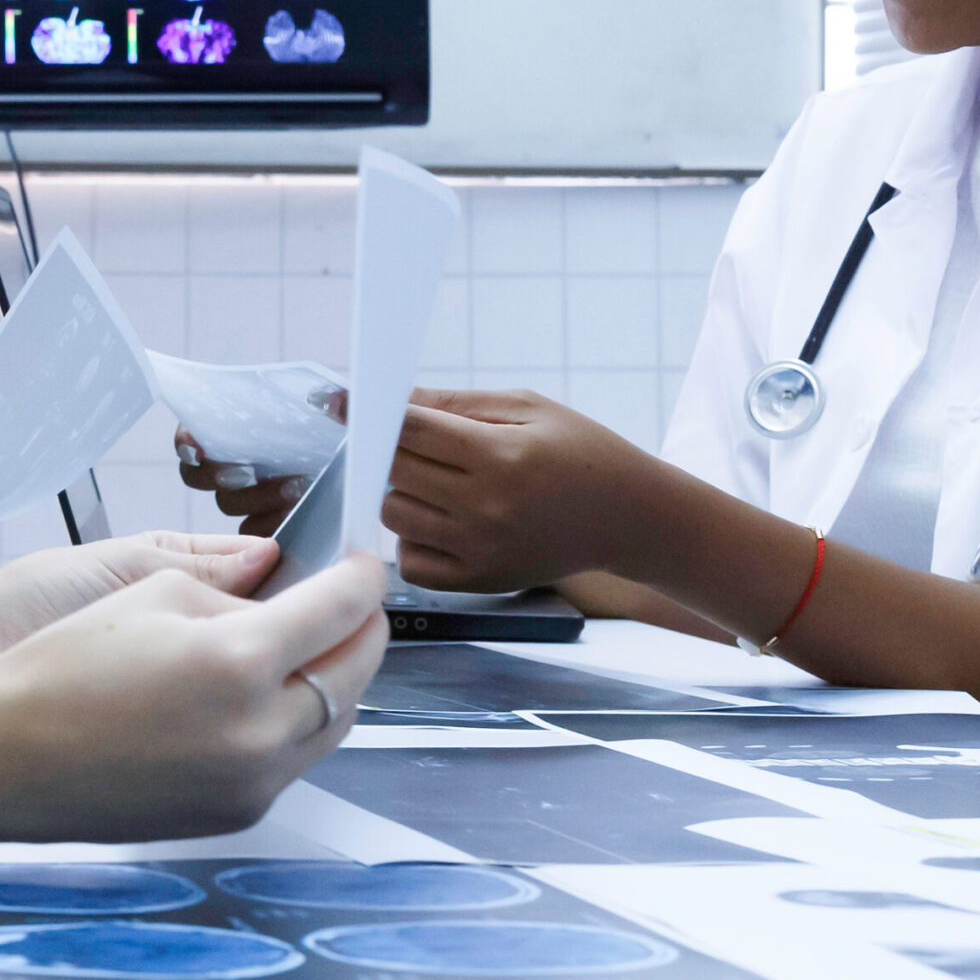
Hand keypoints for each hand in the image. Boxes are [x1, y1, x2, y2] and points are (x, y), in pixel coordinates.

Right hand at [0, 553, 386, 842]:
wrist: (10, 754)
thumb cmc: (66, 666)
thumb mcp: (155, 592)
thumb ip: (235, 590)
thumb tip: (283, 589)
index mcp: (240, 661)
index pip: (341, 611)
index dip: (362, 578)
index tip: (363, 565)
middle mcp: (260, 731)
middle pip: (356, 673)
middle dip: (362, 630)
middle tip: (351, 603)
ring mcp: (254, 783)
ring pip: (334, 724)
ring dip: (334, 679)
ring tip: (310, 647)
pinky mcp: (238, 813)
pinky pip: (294, 760)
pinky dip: (295, 723)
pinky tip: (263, 696)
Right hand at [174, 385, 345, 535]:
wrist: (364, 460)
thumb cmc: (342, 429)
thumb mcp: (340, 408)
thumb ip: (336, 400)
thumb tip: (326, 399)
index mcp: (231, 429)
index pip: (190, 435)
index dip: (187, 441)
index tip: (198, 446)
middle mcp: (232, 462)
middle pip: (201, 476)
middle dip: (220, 474)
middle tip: (248, 471)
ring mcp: (247, 495)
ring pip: (228, 504)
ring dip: (255, 497)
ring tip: (295, 488)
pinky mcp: (267, 522)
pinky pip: (253, 532)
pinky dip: (271, 525)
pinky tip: (299, 515)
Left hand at [381, 387, 668, 591]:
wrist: (629, 517)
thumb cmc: (580, 451)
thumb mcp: (527, 408)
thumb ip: (456, 404)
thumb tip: (393, 399)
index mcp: (500, 456)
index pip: (411, 432)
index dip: (374, 413)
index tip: (350, 402)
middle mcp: (487, 508)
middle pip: (395, 473)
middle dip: (392, 451)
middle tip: (413, 443)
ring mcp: (482, 550)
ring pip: (395, 516)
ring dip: (402, 493)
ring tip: (434, 481)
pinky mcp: (482, 581)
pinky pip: (412, 563)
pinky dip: (413, 540)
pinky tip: (439, 520)